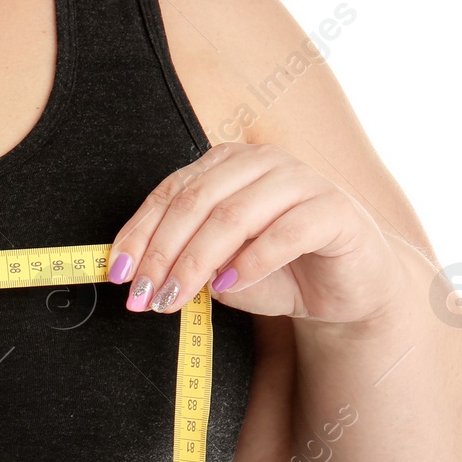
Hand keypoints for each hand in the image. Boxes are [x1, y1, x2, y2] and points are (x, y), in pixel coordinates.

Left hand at [105, 141, 408, 324]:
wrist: (344, 291)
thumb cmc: (276, 274)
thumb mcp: (217, 270)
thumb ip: (182, 261)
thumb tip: (137, 274)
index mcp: (227, 165)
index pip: (170, 193)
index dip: (139, 235)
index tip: (118, 274)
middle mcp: (262, 162)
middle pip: (196, 202)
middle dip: (162, 253)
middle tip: (144, 296)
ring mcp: (302, 180)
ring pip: (234, 216)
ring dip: (196, 262)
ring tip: (175, 298)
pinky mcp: (335, 210)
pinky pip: (285, 233)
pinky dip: (250, 263)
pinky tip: (228, 288)